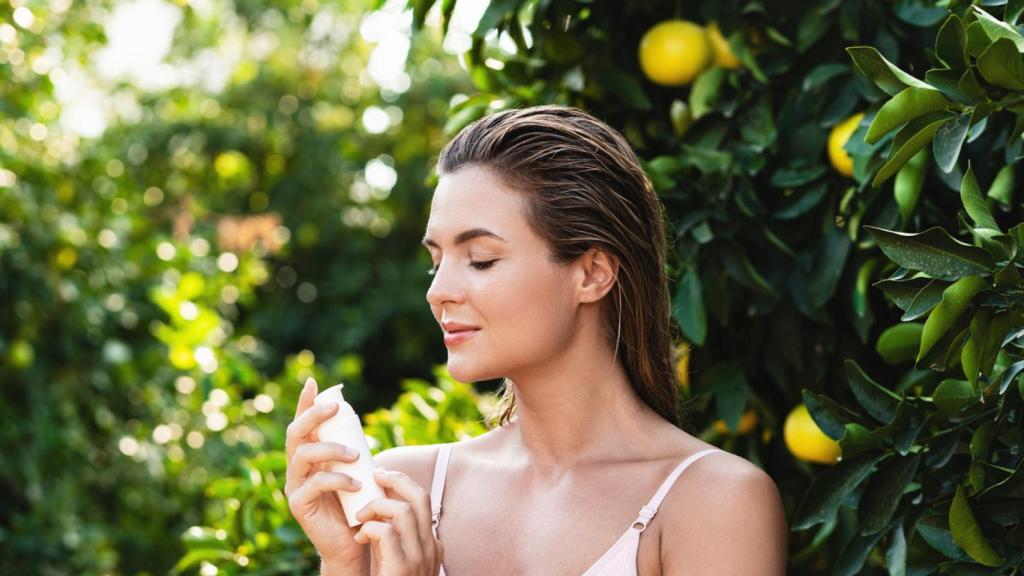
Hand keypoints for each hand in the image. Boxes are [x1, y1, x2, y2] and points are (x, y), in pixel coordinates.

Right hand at [285, 378, 364, 566]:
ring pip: (302, 455)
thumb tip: (359, 427)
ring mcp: (294, 486)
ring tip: (355, 455)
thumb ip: (352, 451)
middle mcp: (297, 468)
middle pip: (295, 433)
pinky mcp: (298, 505)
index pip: (303, 424)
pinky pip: (314, 484)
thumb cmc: (357, 502)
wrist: (354, 541)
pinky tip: (356, 482)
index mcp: (309, 456)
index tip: (313, 382)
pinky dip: (338, 479)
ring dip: (331, 449)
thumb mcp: (356, 470)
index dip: (304, 402)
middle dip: (313, 415)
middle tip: (335, 408)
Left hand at [354, 468, 444, 575]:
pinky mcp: (401, 568)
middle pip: (420, 497)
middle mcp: (430, 547)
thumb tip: (375, 512)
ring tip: (360, 516)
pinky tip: (359, 538)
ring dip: (376, 506)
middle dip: (397, 479)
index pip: (422, 502)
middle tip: (376, 475)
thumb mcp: (397, 560)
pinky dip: (368, 528)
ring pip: (403, 511)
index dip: (402, 485)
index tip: (382, 479)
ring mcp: (418, 557)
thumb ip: (392, 538)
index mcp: (431, 544)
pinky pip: (385, 532)